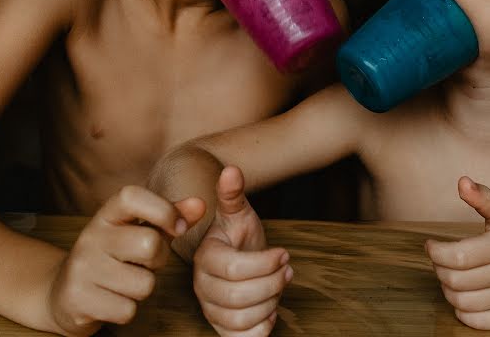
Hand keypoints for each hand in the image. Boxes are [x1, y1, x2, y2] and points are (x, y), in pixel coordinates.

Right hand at [47, 185, 205, 335]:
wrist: (63, 293)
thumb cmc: (114, 257)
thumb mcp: (139, 231)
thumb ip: (170, 217)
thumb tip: (200, 205)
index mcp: (107, 215)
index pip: (132, 196)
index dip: (162, 209)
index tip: (177, 227)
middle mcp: (91, 237)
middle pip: (149, 244)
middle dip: (158, 260)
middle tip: (144, 263)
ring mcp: (82, 268)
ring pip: (143, 284)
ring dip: (142, 288)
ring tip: (125, 281)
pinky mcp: (78, 300)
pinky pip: (127, 310)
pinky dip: (127, 310)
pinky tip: (112, 300)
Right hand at [193, 166, 292, 335]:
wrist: (237, 256)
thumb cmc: (239, 235)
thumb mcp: (239, 213)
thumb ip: (233, 194)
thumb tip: (231, 170)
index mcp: (205, 256)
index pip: (234, 269)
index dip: (266, 263)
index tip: (285, 253)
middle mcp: (201, 286)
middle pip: (239, 297)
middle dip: (273, 284)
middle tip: (288, 270)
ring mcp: (209, 308)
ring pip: (241, 319)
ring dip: (270, 304)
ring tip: (280, 286)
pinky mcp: (220, 327)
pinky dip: (260, 329)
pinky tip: (270, 311)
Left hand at [425, 176, 489, 329]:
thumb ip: (482, 197)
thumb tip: (462, 182)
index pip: (458, 256)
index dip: (435, 252)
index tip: (430, 245)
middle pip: (456, 280)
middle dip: (439, 269)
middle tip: (441, 259)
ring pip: (463, 303)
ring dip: (448, 290)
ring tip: (450, 275)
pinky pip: (479, 322)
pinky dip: (462, 312)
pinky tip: (462, 295)